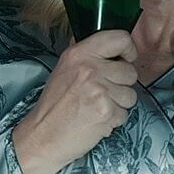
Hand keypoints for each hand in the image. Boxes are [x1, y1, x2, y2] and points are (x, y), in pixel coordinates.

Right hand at [12, 30, 138, 173]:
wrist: (42, 135)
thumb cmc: (55, 105)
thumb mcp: (66, 68)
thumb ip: (89, 56)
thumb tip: (115, 48)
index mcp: (79, 53)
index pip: (121, 38)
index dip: (128, 50)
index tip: (125, 59)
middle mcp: (90, 69)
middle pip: (130, 71)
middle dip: (122, 84)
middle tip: (102, 92)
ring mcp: (99, 90)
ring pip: (131, 94)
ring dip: (119, 103)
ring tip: (98, 106)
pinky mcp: (105, 111)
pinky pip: (124, 113)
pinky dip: (114, 119)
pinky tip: (97, 119)